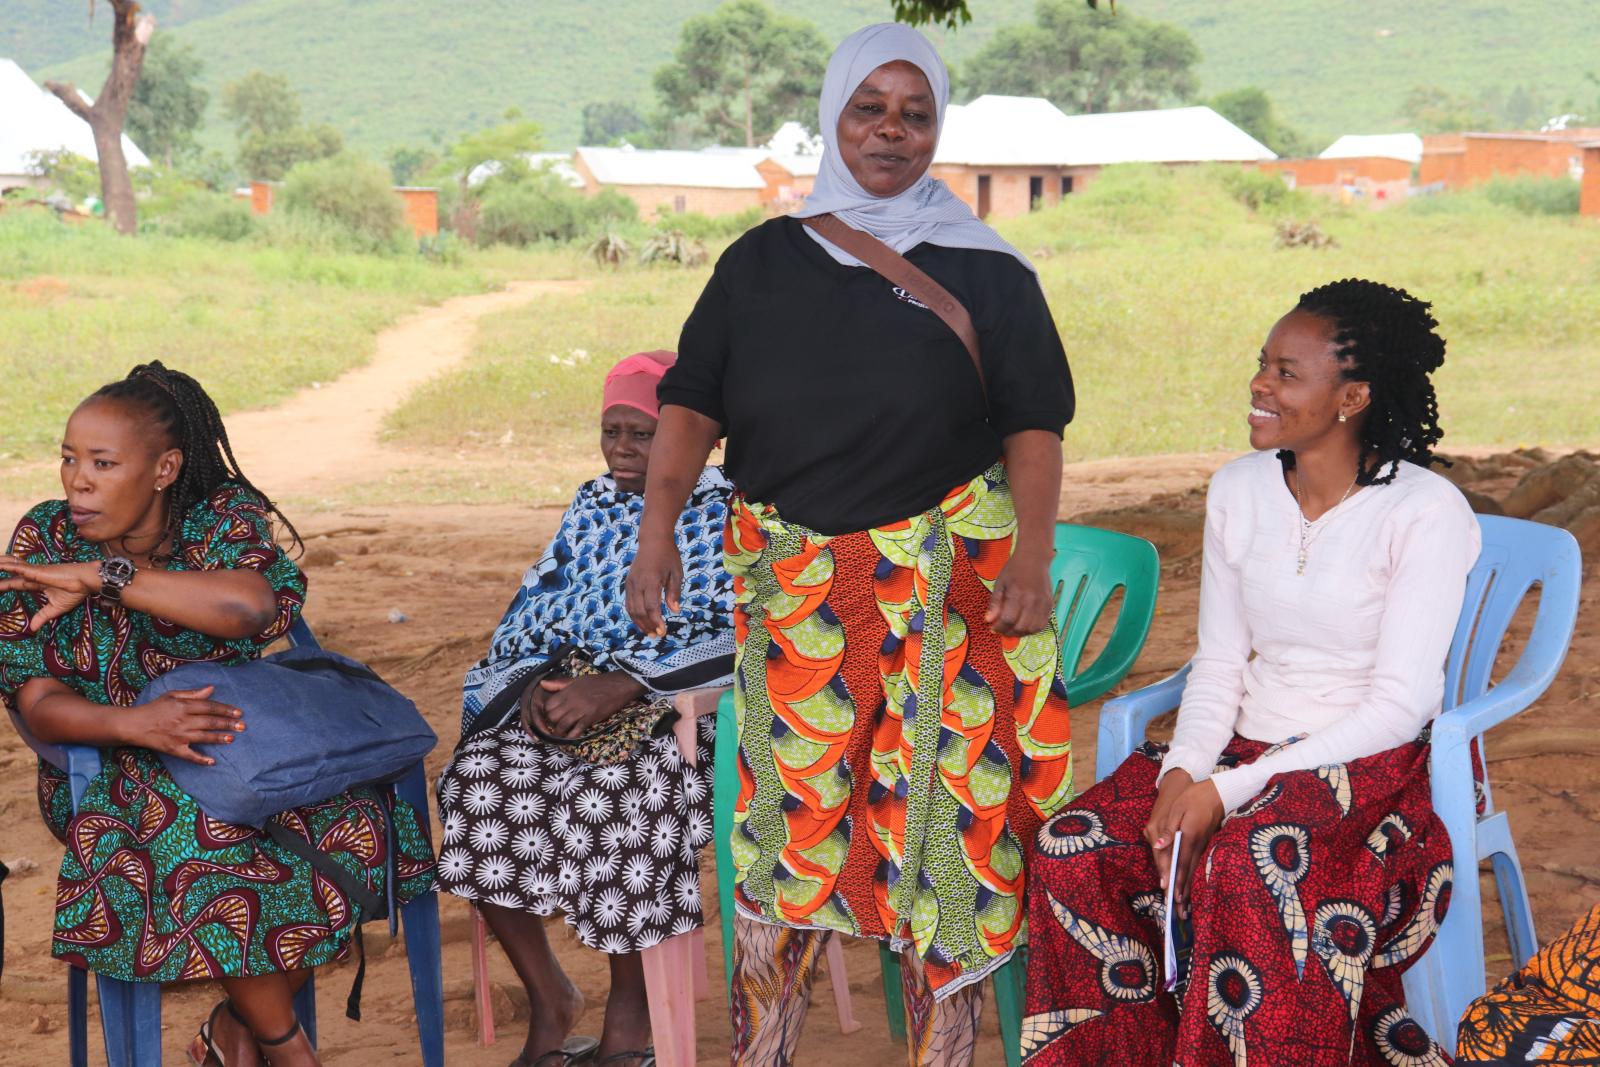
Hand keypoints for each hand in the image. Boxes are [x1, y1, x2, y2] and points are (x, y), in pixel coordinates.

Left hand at [0, 557, 101, 631]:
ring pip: (10, 566)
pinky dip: (6, 566)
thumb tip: (32, 629)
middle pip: (8, 573)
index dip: (2, 585)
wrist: (87, 583)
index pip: (13, 584)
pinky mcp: (37, 570)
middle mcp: (32, 575)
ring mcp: (34, 571)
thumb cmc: (75, 591)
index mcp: (35, 583)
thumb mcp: (56, 608)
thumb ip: (42, 616)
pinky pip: (18, 568)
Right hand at [120, 685, 243, 765]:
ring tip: (232, 738)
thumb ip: (193, 693)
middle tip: (243, 726)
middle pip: (209, 722)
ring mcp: (178, 736)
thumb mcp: (172, 695)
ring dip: (219, 738)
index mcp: (183, 706)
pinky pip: (189, 755)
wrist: (133, 725)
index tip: (238, 712)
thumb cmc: (154, 708)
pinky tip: (212, 762)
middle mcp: (182, 720)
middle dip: (227, 724)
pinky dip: (200, 759)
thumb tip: (212, 688)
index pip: (209, 707)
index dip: (225, 709)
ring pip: (203, 737)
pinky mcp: (173, 749)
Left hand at [522, 672, 646, 738]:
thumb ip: (559, 684)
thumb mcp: (577, 680)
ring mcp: (581, 710)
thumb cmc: (597, 683)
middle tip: (555, 725)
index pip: (548, 705)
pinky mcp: (590, 718)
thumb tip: (542, 684)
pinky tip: (571, 737)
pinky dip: (572, 736)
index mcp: (567, 691)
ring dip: (559, 732)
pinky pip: (576, 731)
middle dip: (552, 723)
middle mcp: (572, 701)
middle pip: (553, 717)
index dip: (547, 712)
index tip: (550, 716)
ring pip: (562, 725)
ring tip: (561, 734)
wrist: (618, 686)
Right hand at [624, 531, 682, 637]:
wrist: (653, 540)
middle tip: (657, 635)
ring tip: (649, 632)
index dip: (656, 621)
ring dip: (639, 623)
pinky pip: (629, 602)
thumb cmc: (668, 556)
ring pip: (631, 608)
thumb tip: (675, 611)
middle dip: (647, 625)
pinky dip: (634, 614)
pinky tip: (643, 621)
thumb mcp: (676, 573)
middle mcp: (638, 582)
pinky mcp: (628, 583)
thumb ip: (674, 592)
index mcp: (651, 580)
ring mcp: (631, 583)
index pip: (651, 606)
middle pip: (639, 610)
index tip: (663, 631)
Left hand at [986, 549, 1052, 636]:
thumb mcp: (1000, 583)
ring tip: (1011, 629)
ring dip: (1020, 633)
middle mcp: (1032, 600)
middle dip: (1008, 632)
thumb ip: (995, 603)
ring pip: (1032, 629)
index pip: (1008, 619)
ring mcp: (1043, 603)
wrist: (1034, 558)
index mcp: (1017, 593)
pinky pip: (1042, 625)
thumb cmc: (1014, 569)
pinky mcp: (1050, 605)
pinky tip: (1023, 626)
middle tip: (1001, 630)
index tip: (993, 628)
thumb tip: (989, 620)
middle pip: (1020, 627)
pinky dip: (1032, 630)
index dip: (999, 627)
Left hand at [1145, 770, 1223, 918]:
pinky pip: (1196, 865)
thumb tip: (1158, 846)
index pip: (1179, 862)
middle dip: (1182, 892)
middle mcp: (1197, 845)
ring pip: (1193, 870)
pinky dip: (1192, 878)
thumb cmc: (1193, 798)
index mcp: (1189, 837)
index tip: (1170, 895)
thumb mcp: (1177, 809)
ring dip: (1188, 889)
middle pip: (1187, 871)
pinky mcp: (1204, 845)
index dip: (1174, 879)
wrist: (1217, 793)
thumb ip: (1168, 829)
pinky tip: (1189, 888)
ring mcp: (1202, 846)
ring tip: (1184, 907)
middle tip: (1179, 912)